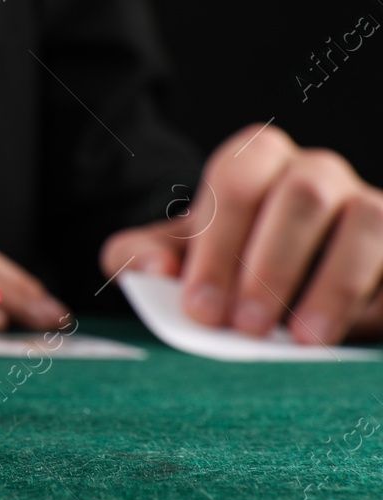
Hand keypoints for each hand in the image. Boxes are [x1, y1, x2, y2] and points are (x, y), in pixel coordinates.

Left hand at [101, 124, 382, 344]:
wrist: (289, 292)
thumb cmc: (225, 266)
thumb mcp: (177, 260)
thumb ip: (139, 256)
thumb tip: (153, 269)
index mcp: (257, 160)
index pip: (237, 179)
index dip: (217, 244)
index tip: (201, 307)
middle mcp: (317, 171)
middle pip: (302, 194)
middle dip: (270, 265)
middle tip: (244, 327)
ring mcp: (367, 202)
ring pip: (364, 219)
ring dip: (331, 283)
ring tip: (297, 339)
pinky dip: (367, 295)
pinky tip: (337, 335)